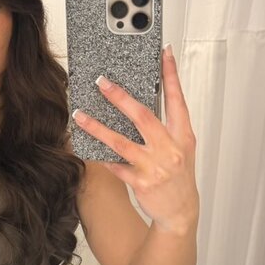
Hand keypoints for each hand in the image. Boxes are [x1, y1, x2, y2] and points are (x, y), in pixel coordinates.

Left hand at [72, 47, 199, 234]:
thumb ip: (166, 126)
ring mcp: (156, 167)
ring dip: (98, 127)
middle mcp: (171, 149)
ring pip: (122, 142)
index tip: (164, 53)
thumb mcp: (181, 148)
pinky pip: (116, 165)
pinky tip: (88, 147)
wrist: (181, 211)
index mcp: (183, 136)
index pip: (178, 99)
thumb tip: (140, 102)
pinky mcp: (141, 182)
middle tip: (102, 82)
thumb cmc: (179, 175)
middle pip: (143, 117)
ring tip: (80, 116)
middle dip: (121, 97)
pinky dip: (102, 155)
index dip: (171, 75)